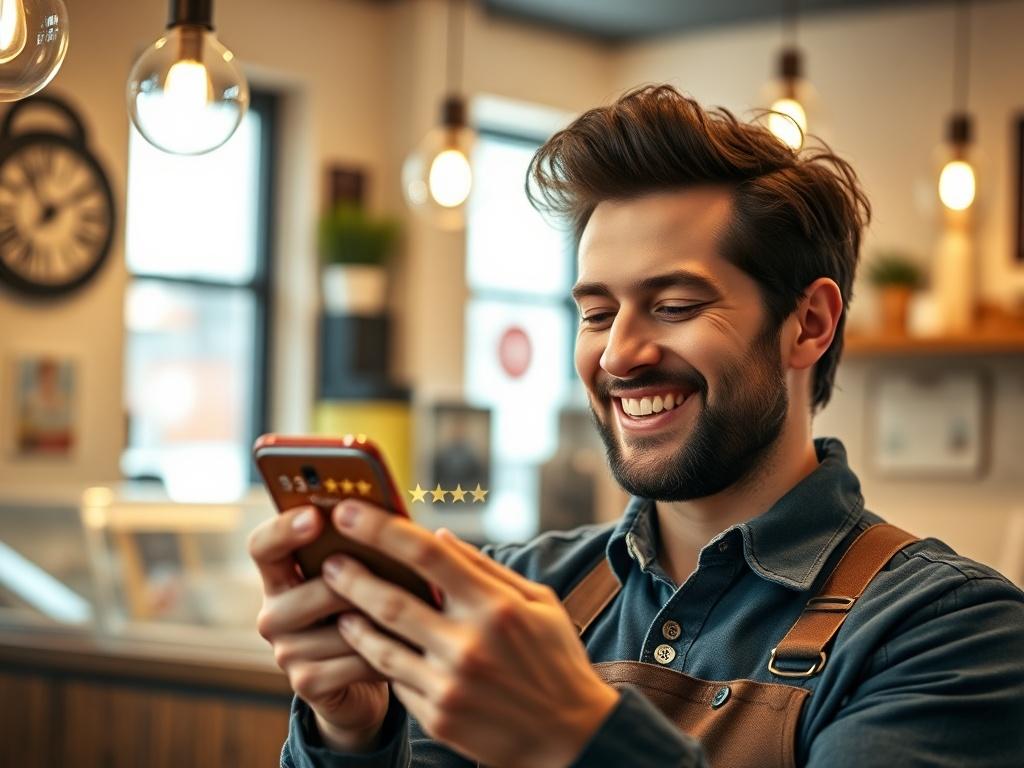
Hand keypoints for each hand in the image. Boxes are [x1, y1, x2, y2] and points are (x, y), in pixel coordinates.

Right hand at [248, 505, 390, 751]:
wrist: (359, 680)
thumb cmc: (364, 611)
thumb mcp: (358, 576)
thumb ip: (360, 549)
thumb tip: (390, 518)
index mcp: (280, 577)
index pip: (262, 546)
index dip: (285, 529)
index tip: (316, 516)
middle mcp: (273, 614)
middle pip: (314, 588)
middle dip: (360, 584)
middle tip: (396, 579)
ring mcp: (285, 651)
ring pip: (342, 627)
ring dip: (383, 622)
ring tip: (415, 614)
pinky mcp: (306, 683)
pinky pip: (355, 660)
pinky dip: (387, 653)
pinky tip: (408, 648)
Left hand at [321, 501, 619, 767]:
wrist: (570, 737)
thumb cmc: (555, 661)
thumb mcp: (538, 603)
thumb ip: (486, 569)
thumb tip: (439, 538)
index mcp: (497, 607)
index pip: (427, 556)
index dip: (381, 529)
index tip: (348, 510)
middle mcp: (470, 645)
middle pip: (392, 601)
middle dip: (352, 576)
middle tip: (326, 560)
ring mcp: (450, 685)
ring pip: (381, 645)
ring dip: (353, 619)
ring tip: (336, 601)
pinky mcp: (438, 718)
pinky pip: (397, 680)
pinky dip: (378, 656)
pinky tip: (363, 640)